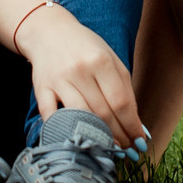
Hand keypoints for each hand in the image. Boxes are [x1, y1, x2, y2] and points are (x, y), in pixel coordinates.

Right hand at [14, 3, 146, 146]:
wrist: (49, 32)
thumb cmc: (85, 48)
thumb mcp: (111, 59)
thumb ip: (125, 89)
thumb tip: (138, 124)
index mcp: (101, 61)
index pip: (121, 101)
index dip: (132, 125)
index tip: (140, 141)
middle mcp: (80, 70)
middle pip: (103, 113)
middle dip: (119, 135)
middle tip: (128, 150)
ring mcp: (59, 80)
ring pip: (81, 116)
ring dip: (97, 137)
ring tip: (109, 149)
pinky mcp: (41, 88)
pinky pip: (51, 116)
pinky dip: (64, 131)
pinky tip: (77, 141)